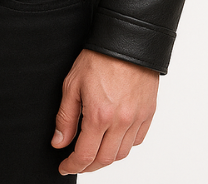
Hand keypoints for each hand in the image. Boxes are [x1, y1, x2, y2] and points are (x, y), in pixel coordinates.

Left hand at [51, 48, 159, 173]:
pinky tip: (114, 138)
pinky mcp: (148, 113)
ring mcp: (137, 119)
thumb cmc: (99, 57)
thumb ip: (65, 117)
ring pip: (122, 153)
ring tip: (95, 150)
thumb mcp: (72, 84)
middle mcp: (121, 122)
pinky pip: (137, 140)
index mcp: (99, 116)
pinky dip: (125, 145)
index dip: (72, 166)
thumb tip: (59, 142)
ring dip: (106, 157)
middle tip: (78, 162)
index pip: (84, 155)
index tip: (65, 167)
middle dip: (88, 166)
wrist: (126, 40)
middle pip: (104, 159)